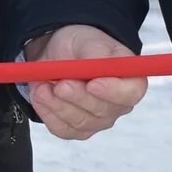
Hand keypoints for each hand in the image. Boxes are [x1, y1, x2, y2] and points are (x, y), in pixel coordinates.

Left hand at [24, 25, 145, 140]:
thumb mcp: (88, 41)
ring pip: (79, 121)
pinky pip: (61, 128)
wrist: (57, 56)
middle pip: (103, 111)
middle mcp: (117, 105)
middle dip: (78, 97)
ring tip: (42, 85)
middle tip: (61, 84)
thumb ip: (97, 53)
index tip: (93, 83)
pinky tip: (40, 95)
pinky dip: (47, 111)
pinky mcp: (75, 130)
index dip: (114, 91)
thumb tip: (98, 65)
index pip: (131, 93)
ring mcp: (96, 121)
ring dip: (57, 103)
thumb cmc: (80, 47)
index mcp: (129, 80)